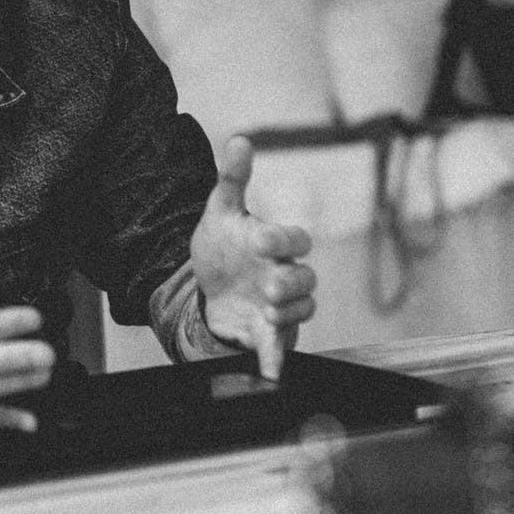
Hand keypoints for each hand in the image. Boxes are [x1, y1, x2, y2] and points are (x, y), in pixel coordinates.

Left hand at [191, 136, 315, 379]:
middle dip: (290, 281)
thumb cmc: (223, 248)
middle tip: (267, 284)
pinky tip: (273, 373)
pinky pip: (281, 347)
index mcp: (277, 245)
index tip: (258, 238)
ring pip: (300, 310)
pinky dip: (277, 360)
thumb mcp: (220, 213)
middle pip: (305, 279)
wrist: (208, 288)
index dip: (281, 239)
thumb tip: (239, 140)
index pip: (295, 240)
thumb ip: (232, 179)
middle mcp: (286, 276)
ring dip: (286, 311)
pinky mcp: (269, 334)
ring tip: (266, 308)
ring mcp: (281, 306)